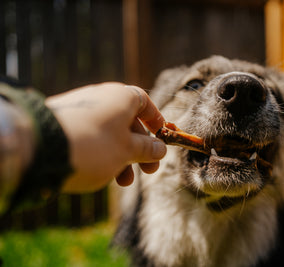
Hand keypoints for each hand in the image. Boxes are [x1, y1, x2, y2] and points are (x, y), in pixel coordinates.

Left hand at [45, 82, 166, 192]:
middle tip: (149, 171)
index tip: (161, 137)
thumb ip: (147, 149)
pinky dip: (102, 153)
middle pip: (128, 122)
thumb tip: (161, 148)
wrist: (41, 148)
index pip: (144, 102)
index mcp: (121, 97)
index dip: (155, 120)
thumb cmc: (96, 146)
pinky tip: (101, 173)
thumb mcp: (128, 151)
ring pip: (109, 133)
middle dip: (140, 149)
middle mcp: (101, 97)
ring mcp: (80, 109)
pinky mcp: (64, 122)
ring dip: (122, 157)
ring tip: (123, 182)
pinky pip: (91, 136)